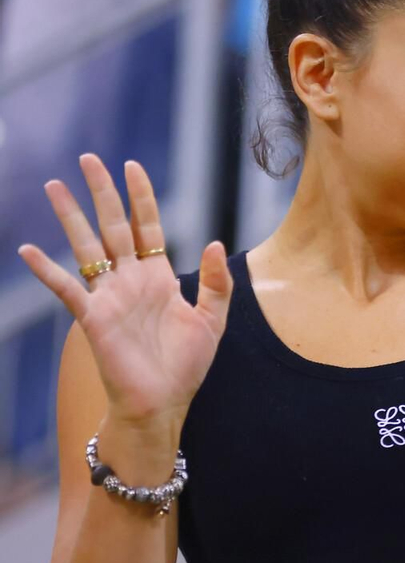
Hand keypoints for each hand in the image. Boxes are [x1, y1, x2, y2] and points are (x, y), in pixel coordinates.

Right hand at [17, 155, 231, 427]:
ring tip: (54, 186)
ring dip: (71, 217)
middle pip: (114, 226)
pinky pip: (66, 290)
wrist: (163, 403)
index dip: (141, 197)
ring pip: (87, 248)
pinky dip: (46, 271)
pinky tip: (28, 250)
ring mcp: (109, 297)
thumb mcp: (213, 320)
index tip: (132, 166)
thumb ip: (218, 283)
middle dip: (103, 193)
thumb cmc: (186, 365)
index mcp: (159, 277)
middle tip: (89, 159)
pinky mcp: (93, 319)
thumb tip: (216, 242)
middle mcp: (131, 280)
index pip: (149, 226)